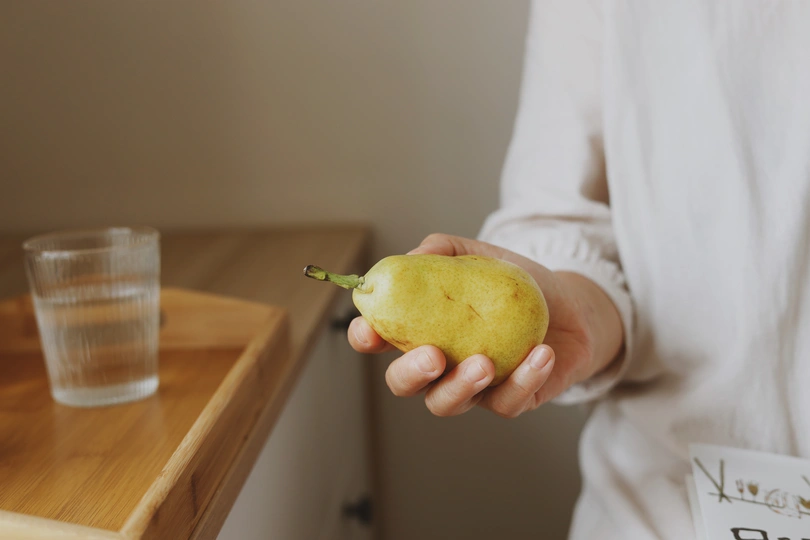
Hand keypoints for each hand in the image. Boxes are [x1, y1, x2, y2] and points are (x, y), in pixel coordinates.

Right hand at [349, 233, 623, 417]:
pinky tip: (540, 354)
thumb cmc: (513, 284)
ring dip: (461, 387)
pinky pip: (508, 402)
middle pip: (405, 384)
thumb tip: (414, 256)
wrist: (571, 304)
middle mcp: (439, 364)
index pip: (381, 338)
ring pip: (449, 403)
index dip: (367, 338)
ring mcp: (472, 387)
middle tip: (432, 356)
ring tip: (484, 363)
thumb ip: (442, 251)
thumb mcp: (478, 256)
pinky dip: (524, 379)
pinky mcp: (510, 400)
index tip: (369, 330)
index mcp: (421, 329)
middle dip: (411, 374)